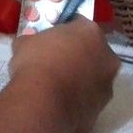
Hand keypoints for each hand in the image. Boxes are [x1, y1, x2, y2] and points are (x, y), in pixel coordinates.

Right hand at [9, 17, 119, 132]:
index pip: (79, 24)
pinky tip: (60, 103)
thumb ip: (34, 40)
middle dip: (78, 55)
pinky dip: (78, 100)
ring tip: (57, 87)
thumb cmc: (35, 63)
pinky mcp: (102, 108)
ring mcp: (108, 84)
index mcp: (91, 32)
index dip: (64, 32)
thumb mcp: (25, 42)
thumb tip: (29, 44)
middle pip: (93, 51)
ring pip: (94, 77)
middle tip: (56, 62)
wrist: (42, 104)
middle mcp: (107, 56)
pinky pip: (89, 99)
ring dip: (81, 79)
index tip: (52, 40)